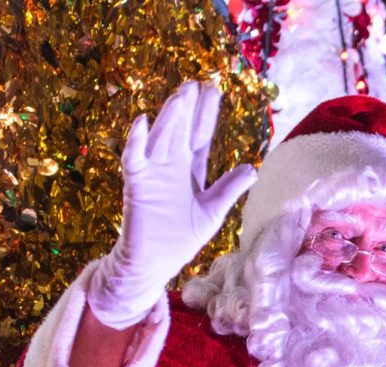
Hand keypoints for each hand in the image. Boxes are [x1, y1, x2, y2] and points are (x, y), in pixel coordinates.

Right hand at [87, 81, 257, 328]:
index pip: (200, 137)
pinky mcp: (137, 185)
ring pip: (161, 139)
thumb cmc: (182, 238)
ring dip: (170, 118)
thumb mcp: (212, 212)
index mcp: (190, 170)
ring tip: (181, 96)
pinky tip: (141, 122)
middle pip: (182, 131)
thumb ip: (229, 190)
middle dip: (189, 109)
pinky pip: (134, 159)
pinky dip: (136, 141)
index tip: (214, 92)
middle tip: (197, 83)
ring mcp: (153, 173)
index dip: (207, 115)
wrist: (155, 263)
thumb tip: (251, 169)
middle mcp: (170, 166)